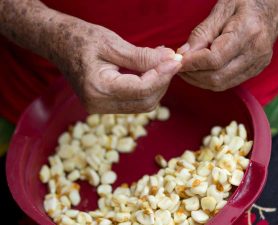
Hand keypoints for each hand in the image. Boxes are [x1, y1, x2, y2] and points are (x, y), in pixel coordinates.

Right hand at [42, 15, 180, 112]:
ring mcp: (100, 108)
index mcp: (98, 88)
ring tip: (161, 64)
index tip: (176, 61)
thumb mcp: (111, 43)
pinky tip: (150, 72)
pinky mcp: (104, 105)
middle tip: (171, 62)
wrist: (57, 43)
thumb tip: (170, 60)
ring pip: (142, 104)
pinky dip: (147, 88)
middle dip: (162, 82)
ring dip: (156, 86)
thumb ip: (142, 56)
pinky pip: (133, 102)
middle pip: (145, 102)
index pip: (141, 90)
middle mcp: (98, 104)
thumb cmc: (80, 38)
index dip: (163, 76)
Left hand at [178, 0, 277, 90]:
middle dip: (192, 75)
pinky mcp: (255, 71)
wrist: (272, 8)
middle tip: (178, 67)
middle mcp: (255, 53)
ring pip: (220, 84)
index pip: (214, 59)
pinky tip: (200, 71)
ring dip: (199, 80)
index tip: (177, 61)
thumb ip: (201, 33)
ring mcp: (257, 65)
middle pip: (216, 76)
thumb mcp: (221, 10)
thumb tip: (182, 55)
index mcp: (248, 32)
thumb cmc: (245, 3)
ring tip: (187, 69)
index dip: (192, 63)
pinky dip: (209, 80)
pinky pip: (227, 83)